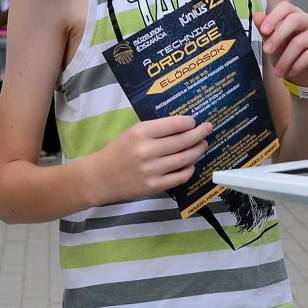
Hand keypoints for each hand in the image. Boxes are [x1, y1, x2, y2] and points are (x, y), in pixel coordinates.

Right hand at [84, 115, 210, 204]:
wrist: (100, 177)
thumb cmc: (117, 151)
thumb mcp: (132, 132)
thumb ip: (155, 129)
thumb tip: (183, 125)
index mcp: (141, 132)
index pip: (174, 124)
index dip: (189, 122)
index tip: (195, 121)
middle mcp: (148, 150)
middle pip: (183, 140)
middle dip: (199, 134)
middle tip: (208, 129)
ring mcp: (152, 170)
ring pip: (185, 158)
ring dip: (198, 150)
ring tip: (203, 144)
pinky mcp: (154, 186)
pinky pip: (180, 177)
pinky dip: (189, 169)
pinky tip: (191, 163)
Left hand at [256, 3, 307, 89]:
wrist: (303, 76)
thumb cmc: (287, 55)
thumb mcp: (273, 44)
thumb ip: (266, 31)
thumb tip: (257, 16)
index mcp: (294, 15)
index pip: (285, 7)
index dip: (274, 17)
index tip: (263, 30)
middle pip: (294, 20)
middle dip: (278, 36)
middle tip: (267, 50)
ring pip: (300, 42)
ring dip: (285, 59)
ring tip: (278, 72)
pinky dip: (297, 65)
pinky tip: (290, 72)